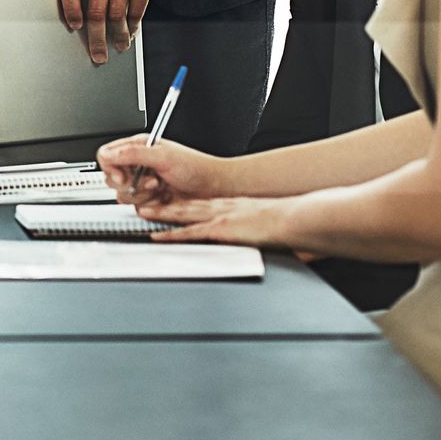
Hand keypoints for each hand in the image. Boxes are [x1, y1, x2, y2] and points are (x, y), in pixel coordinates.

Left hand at [58, 0, 163, 64]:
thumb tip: (79, 30)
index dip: (70, 8)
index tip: (74, 26)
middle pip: (96, 10)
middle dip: (97, 38)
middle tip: (98, 55)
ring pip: (118, 15)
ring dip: (117, 36)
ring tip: (118, 46)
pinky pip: (137, 11)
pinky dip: (132, 27)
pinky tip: (129, 34)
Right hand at [97, 135, 230, 210]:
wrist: (214, 188)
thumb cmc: (196, 167)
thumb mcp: (163, 156)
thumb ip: (134, 154)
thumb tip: (110, 155)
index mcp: (137, 148)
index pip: (107, 156)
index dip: (110, 167)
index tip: (122, 175)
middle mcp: (137, 165)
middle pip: (110, 177)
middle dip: (130, 183)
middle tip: (150, 181)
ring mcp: (142, 183)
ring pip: (122, 194)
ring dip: (141, 194)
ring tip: (159, 188)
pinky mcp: (149, 200)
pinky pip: (135, 207)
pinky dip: (150, 205)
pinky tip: (163, 197)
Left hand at [144, 194, 292, 248]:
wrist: (297, 219)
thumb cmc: (292, 222)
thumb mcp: (271, 223)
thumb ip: (263, 229)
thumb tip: (268, 238)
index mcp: (236, 206)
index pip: (204, 203)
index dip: (186, 203)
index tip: (173, 201)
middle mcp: (224, 208)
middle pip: (188, 205)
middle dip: (166, 203)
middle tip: (147, 202)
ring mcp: (220, 217)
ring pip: (183, 214)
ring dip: (161, 214)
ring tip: (143, 213)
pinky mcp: (220, 230)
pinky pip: (189, 233)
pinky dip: (171, 234)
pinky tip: (157, 237)